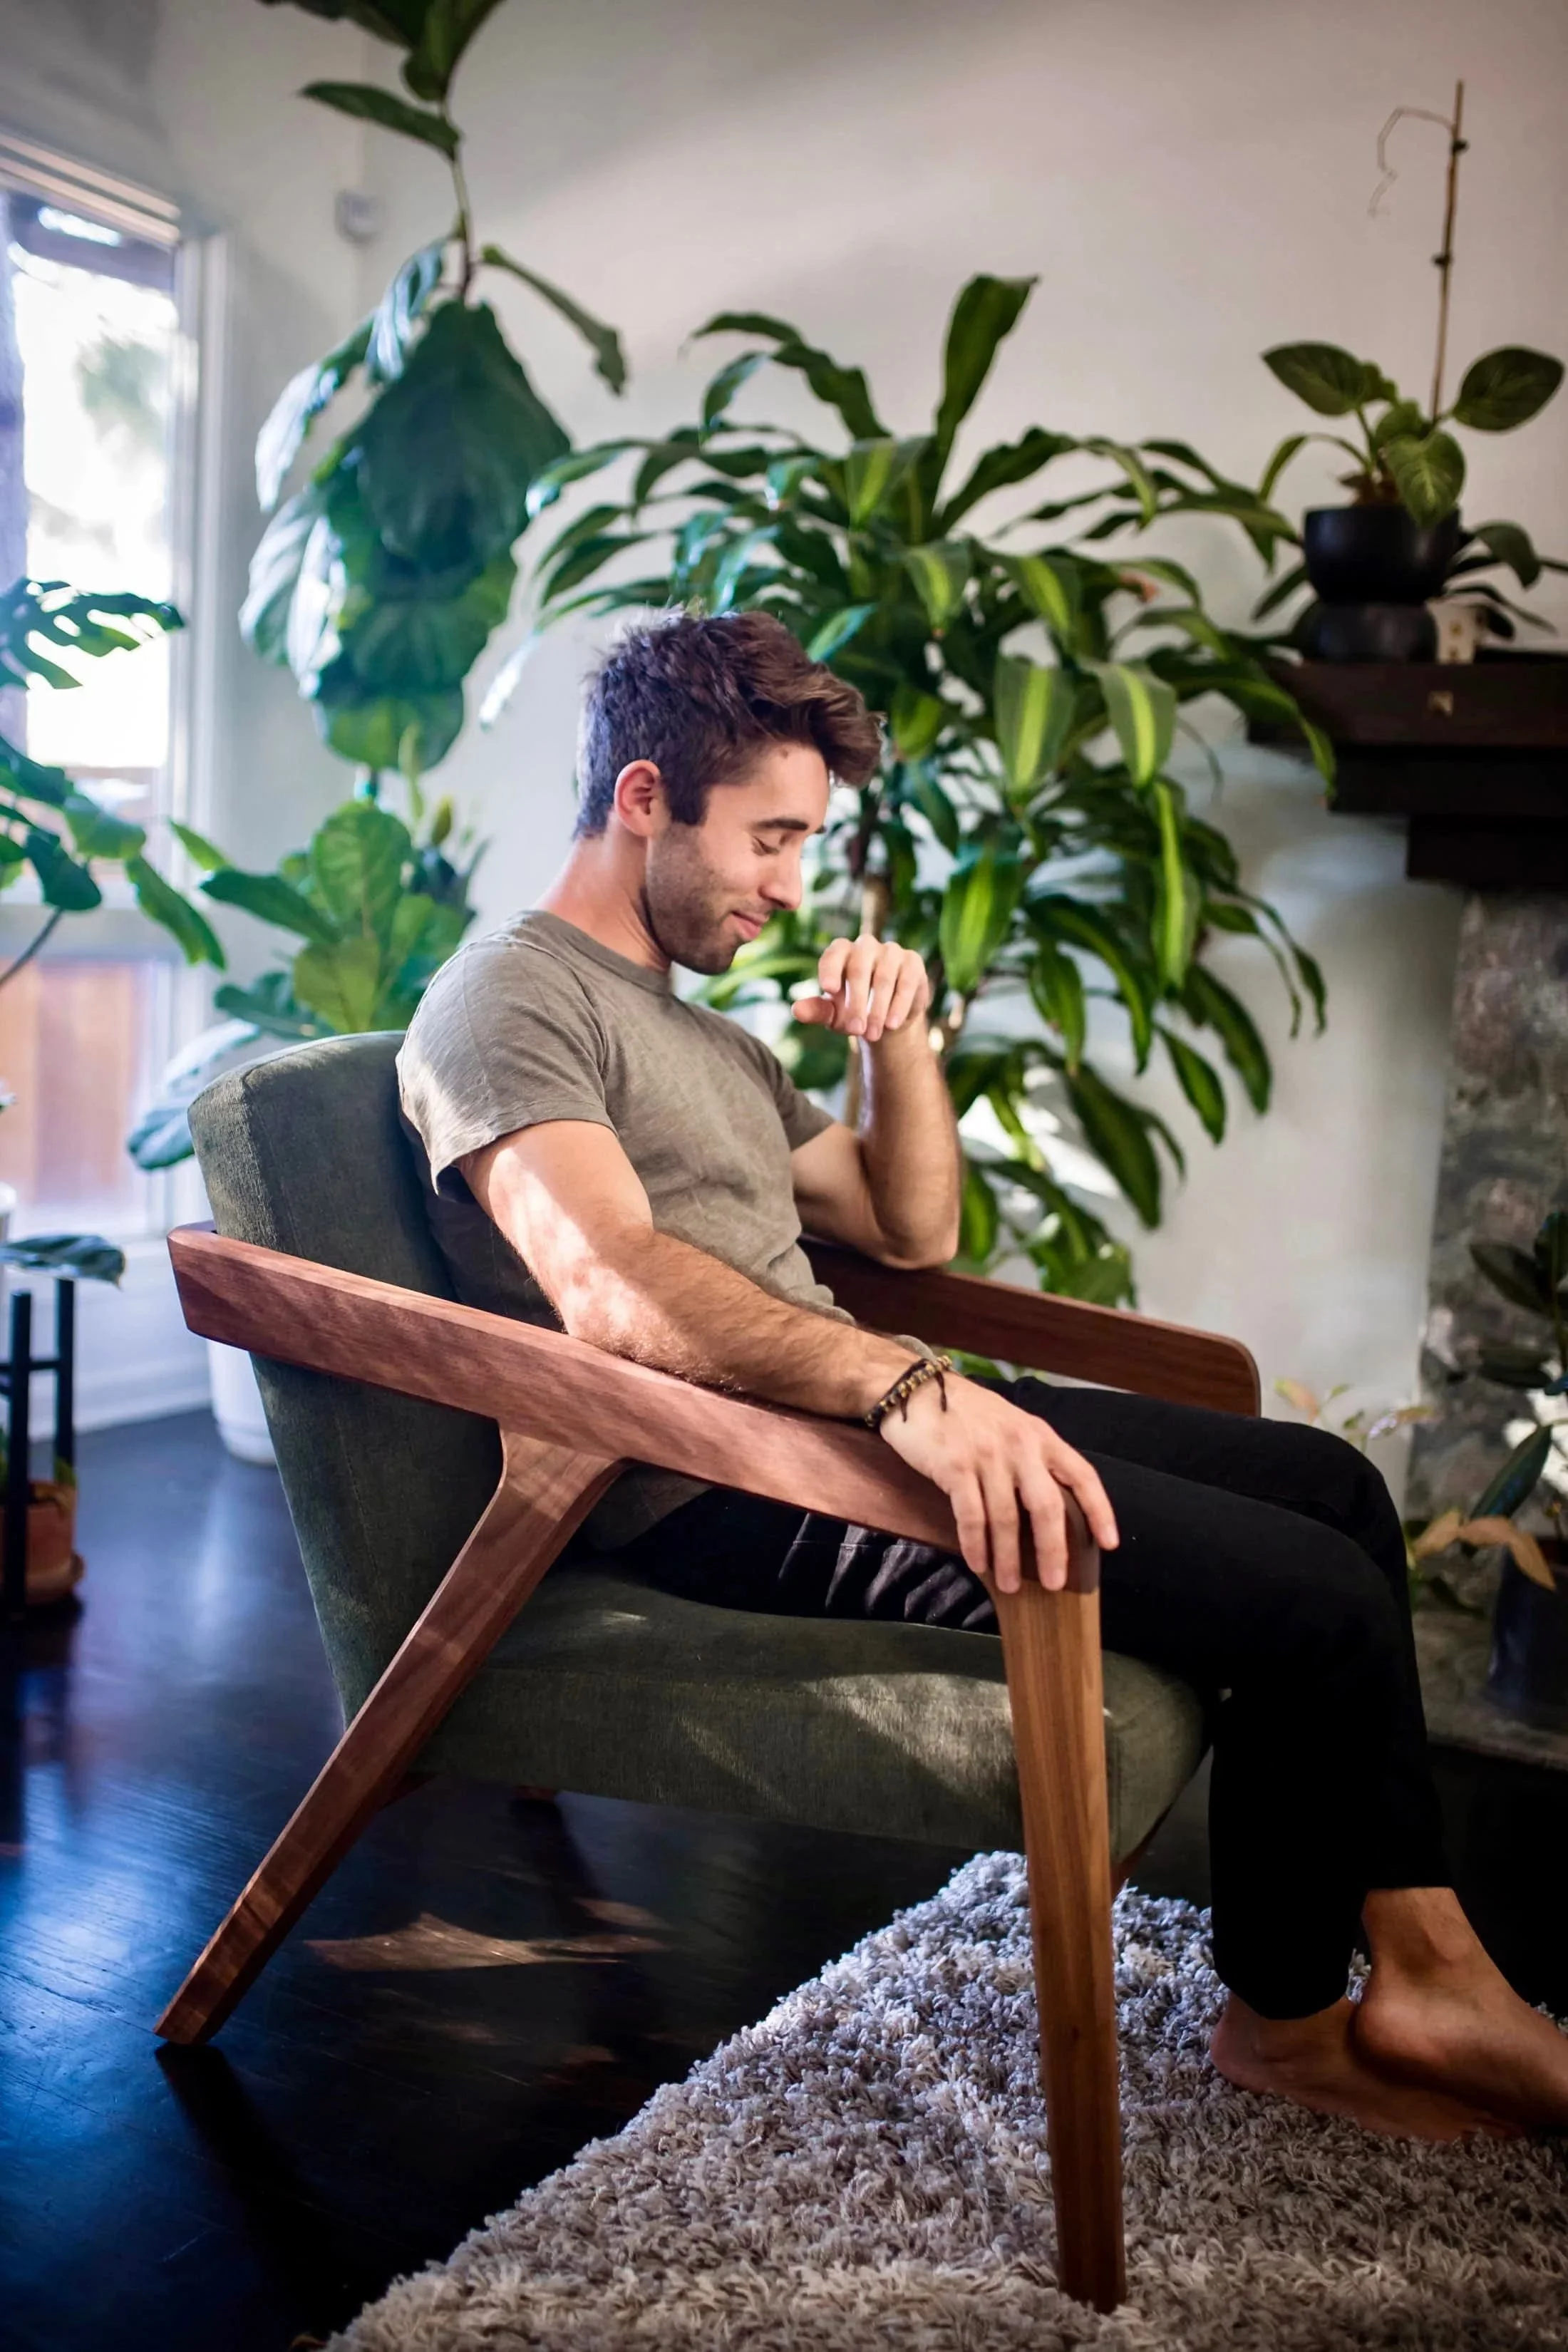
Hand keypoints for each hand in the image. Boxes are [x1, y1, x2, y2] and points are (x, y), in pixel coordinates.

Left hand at [793, 934, 929, 1044]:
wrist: (888, 1019)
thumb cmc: (854, 1011)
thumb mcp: (833, 1014)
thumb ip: (816, 1010)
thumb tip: (796, 1010)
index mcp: (841, 952)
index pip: (833, 955)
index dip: (830, 969)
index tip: (828, 989)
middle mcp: (865, 946)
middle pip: (859, 970)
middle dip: (856, 1003)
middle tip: (855, 1031)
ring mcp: (891, 951)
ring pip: (883, 977)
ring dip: (877, 1009)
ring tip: (872, 1034)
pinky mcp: (912, 962)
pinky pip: (905, 982)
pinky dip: (899, 1005)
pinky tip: (892, 1024)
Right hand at [877, 1371, 1118, 1591]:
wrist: (917, 1391)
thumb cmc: (968, 1415)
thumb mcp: (1012, 1427)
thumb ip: (1033, 1459)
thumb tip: (1052, 1511)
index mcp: (1040, 1436)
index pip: (1082, 1475)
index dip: (1099, 1511)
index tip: (1108, 1544)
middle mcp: (1019, 1445)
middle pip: (1047, 1506)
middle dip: (1052, 1550)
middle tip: (1055, 1582)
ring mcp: (987, 1456)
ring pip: (1006, 1518)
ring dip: (1008, 1558)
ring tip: (1009, 1584)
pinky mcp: (955, 1466)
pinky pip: (970, 1515)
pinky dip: (976, 1544)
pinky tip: (978, 1563)